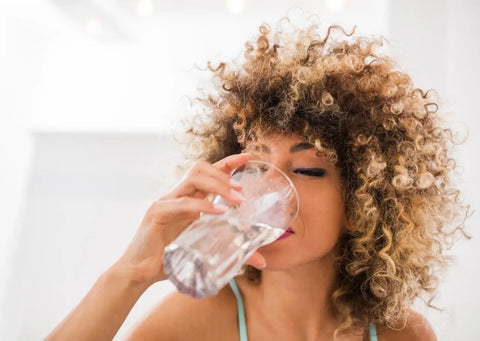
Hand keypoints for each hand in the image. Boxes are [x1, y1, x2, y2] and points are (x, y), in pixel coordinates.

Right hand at [113, 153, 265, 286]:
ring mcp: (166, 201)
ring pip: (192, 179)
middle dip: (224, 173)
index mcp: (188, 199)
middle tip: (243, 189)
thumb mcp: (206, 250)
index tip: (248, 157)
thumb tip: (261, 259)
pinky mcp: (157, 213)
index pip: (208, 172)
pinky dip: (202, 206)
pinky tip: (218, 213)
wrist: (140, 273)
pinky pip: (182, 203)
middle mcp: (177, 195)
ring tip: (236, 199)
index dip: (228, 162)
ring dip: (217, 185)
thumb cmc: (172, 259)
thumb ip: (232, 250)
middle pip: (200, 168)